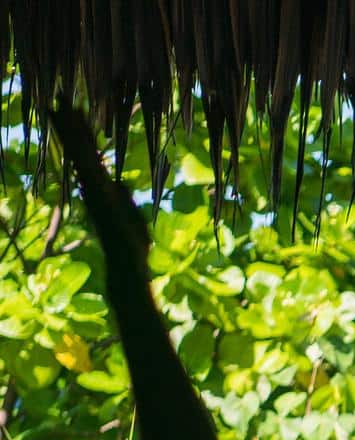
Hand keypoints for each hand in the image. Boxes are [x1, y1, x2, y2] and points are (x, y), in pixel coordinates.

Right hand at [49, 107, 151, 285]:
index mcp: (104, 188)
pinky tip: (73, 137)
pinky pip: (88, 171)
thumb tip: (120, 182)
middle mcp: (95, 185)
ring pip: (80, 154)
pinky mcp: (99, 198)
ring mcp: (95, 190)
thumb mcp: (133, 216)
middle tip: (59, 96)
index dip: (84, 132)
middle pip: (81, 147)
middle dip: (70, 123)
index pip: (91, 154)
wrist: (129, 266)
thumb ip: (125, 198)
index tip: (76, 110)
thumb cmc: (133, 247)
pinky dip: (80, 154)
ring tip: (59, 106)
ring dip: (70, 131)